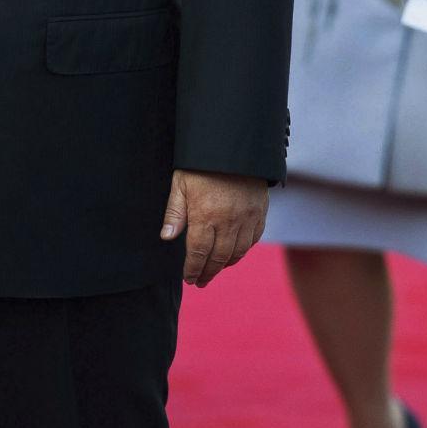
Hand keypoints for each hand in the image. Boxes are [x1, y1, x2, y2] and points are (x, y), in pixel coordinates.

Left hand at [160, 169, 266, 286]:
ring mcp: (246, 218)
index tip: (189, 279)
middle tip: (200, 281)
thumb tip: (166, 238)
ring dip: (225, 265)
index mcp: (205, 215)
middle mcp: (228, 221)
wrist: (233, 146)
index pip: (198, 252)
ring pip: (237, 252)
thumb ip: (174, 213)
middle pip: (218, 258)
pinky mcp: (259, 212)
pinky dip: (242, 251)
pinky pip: (253, 240)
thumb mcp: (180, 183)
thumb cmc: (201, 165)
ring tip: (214, 269)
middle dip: (207, 272)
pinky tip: (233, 253)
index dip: (193, 269)